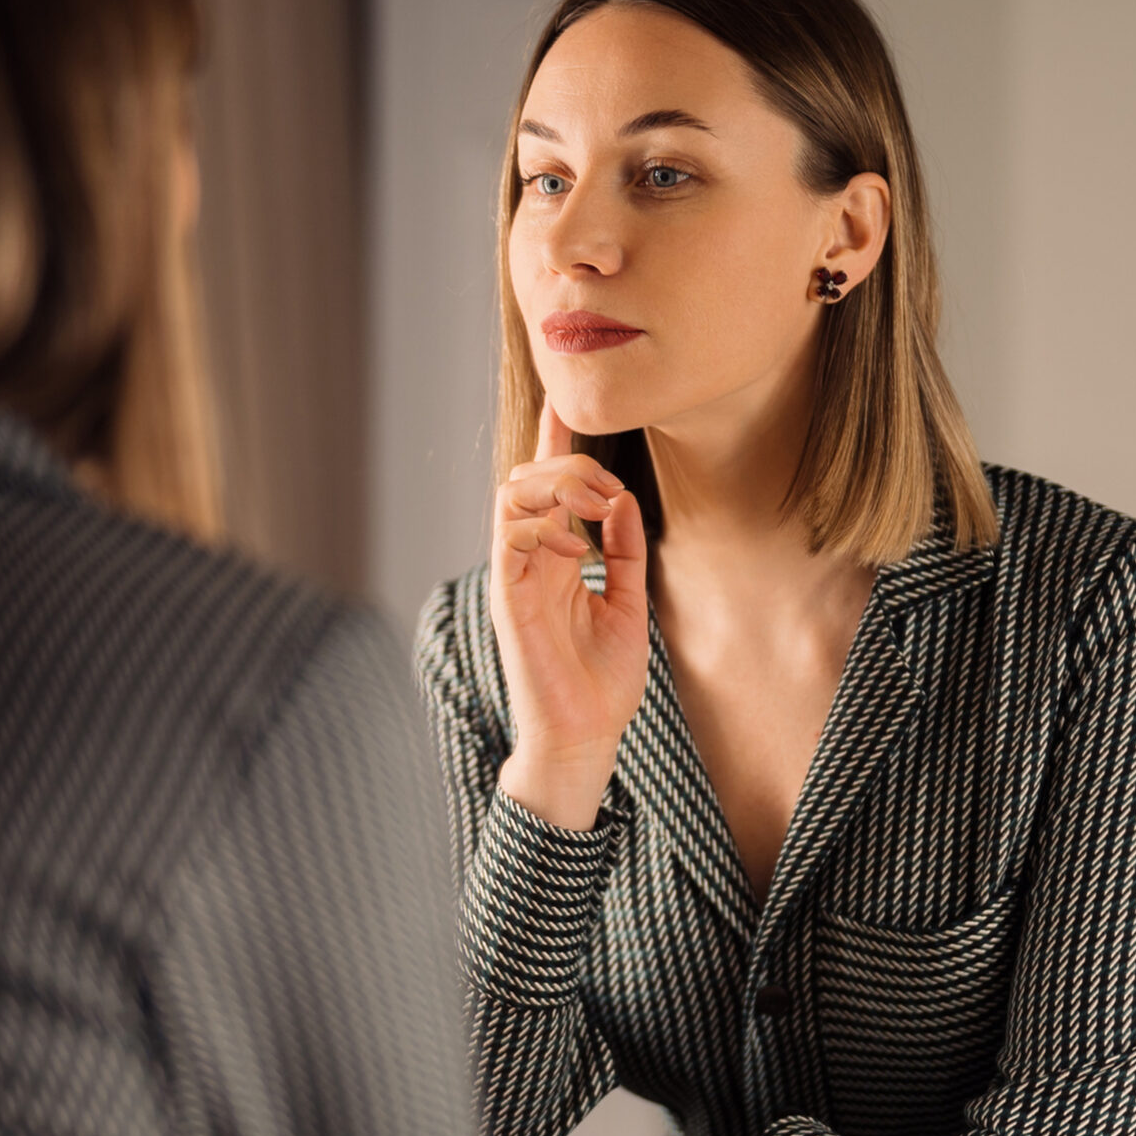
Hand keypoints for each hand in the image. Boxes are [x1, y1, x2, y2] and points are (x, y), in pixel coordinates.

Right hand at [489, 401, 649, 828]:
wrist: (584, 738)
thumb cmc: (602, 682)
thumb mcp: (628, 603)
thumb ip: (624, 550)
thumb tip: (620, 498)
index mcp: (554, 556)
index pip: (548, 483)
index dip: (555, 437)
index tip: (566, 397)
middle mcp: (528, 559)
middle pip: (528, 474)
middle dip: (569, 459)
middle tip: (609, 486)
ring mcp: (513, 575)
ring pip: (513, 493)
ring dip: (557, 483)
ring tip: (596, 504)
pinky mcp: (506, 596)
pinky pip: (510, 535)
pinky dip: (543, 524)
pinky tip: (576, 544)